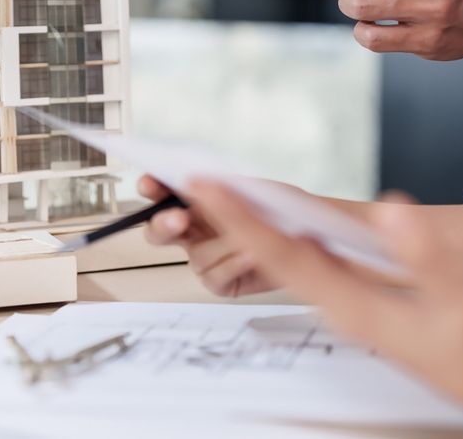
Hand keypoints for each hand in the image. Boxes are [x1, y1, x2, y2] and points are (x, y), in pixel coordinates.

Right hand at [140, 175, 277, 296]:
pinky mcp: (223, 281)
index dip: (153, 188)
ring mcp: (210, 255)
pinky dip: (232, 266)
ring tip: (249, 240)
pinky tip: (250, 257)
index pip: (165, 192)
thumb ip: (223, 187)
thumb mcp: (254, 190)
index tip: (150, 184)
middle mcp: (199, 229)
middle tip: (179, 219)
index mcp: (200, 200)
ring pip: (194, 256)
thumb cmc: (284, 211)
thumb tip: (195, 181)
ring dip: (221, 246)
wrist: (312, 243)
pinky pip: (212, 278)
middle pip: (162, 230)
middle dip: (165, 223)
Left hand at [186, 179, 462, 433]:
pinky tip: (277, 226)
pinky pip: (305, 268)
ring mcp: (344, 306)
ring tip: (219, 199)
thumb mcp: (459, 302)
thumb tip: (392, 212)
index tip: (209, 192)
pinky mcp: (355, 303)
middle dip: (227, 222)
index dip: (241, 221)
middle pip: (267, 259)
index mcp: (352, 306)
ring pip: (281, 264)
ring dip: (247, 231)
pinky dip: (281, 242)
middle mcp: (338, 306)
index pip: (281, 256)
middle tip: (195, 186)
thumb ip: (424, 256)